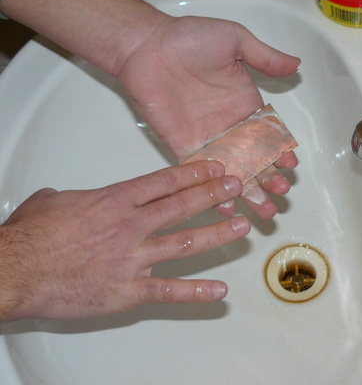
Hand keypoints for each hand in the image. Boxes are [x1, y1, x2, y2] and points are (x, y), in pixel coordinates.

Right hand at [0, 161, 248, 320]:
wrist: (14, 272)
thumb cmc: (30, 238)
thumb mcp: (52, 201)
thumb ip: (74, 196)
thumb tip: (70, 197)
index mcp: (114, 201)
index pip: (165, 181)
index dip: (194, 173)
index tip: (215, 168)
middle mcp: (130, 226)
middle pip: (182, 206)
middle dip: (214, 194)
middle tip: (237, 187)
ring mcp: (132, 259)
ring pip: (186, 243)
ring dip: (217, 234)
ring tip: (241, 226)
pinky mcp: (128, 291)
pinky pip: (169, 290)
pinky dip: (196, 292)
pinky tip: (219, 291)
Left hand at [114, 16, 300, 218]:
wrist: (146, 45)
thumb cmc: (188, 37)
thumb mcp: (235, 39)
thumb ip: (265, 57)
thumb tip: (297, 65)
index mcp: (245, 104)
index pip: (269, 134)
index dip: (281, 151)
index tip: (290, 164)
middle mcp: (230, 125)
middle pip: (256, 159)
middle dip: (270, 179)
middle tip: (280, 195)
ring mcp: (207, 138)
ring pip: (233, 172)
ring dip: (248, 191)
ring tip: (262, 211)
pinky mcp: (183, 147)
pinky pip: (201, 174)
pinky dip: (213, 191)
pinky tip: (227, 207)